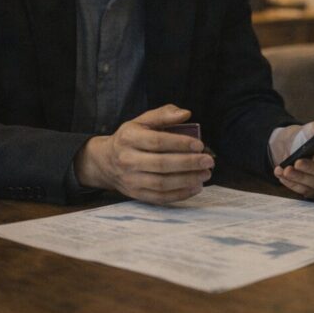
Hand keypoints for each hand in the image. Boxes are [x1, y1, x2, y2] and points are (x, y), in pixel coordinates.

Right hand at [74, 104, 214, 204]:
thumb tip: (186, 114)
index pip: (157, 141)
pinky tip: (196, 187)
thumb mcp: (142, 121)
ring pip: (161, 184)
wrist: (105, 161)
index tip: (200, 145)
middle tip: (208, 161)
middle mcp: (127, 160)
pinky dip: (179, 194)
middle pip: (161, 164)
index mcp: (129, 138)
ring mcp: (130, 180)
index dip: (180, 143)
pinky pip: (159, 198)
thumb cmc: (131, 138)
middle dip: (188, 163)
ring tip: (205, 174)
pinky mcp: (135, 194)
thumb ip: (163, 115)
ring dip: (187, 180)